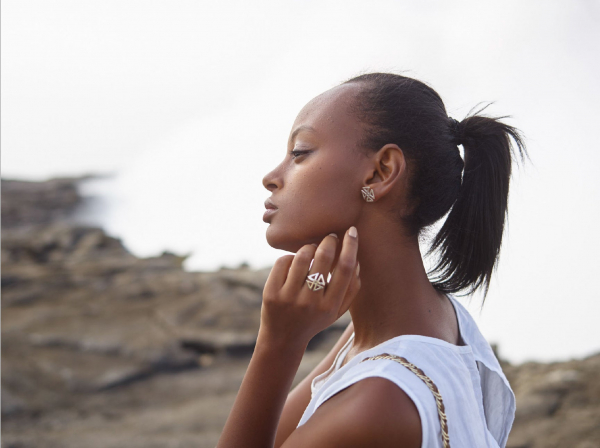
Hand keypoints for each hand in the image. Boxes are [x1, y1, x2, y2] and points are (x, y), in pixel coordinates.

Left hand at [258, 226, 360, 348]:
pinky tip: (295, 262)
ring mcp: (288, 298)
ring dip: (309, 247)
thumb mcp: (336, 311)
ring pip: (302, 257)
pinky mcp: (271, 293)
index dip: (350, 246)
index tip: (351, 231)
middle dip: (329, 241)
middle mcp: (310, 302)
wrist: (283, 339)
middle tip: (330, 237)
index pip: (344, 269)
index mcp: (330, 307)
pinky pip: (283, 262)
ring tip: (312, 249)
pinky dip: (291, 257)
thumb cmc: (315, 320)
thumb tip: (356, 259)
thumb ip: (351, 289)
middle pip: (323, 258)